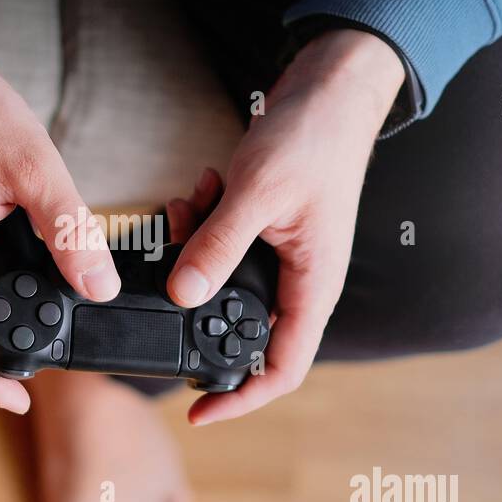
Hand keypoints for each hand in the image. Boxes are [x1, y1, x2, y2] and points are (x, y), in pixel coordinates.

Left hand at [165, 28, 404, 424]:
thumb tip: (182, 296)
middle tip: (171, 269)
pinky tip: (201, 189)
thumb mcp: (259, 194)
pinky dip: (202, 221)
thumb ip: (219, 246)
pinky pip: (220, 244)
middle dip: (197, 303)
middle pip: (239, 325)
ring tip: (187, 211)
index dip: (241, 399)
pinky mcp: (262, 230)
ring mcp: (280, 255)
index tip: (199, 412)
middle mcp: (298, 279)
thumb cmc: (313, 138)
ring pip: (221, 281)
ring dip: (195, 250)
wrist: (330, 89)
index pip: (282, 368)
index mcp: (312, 286)